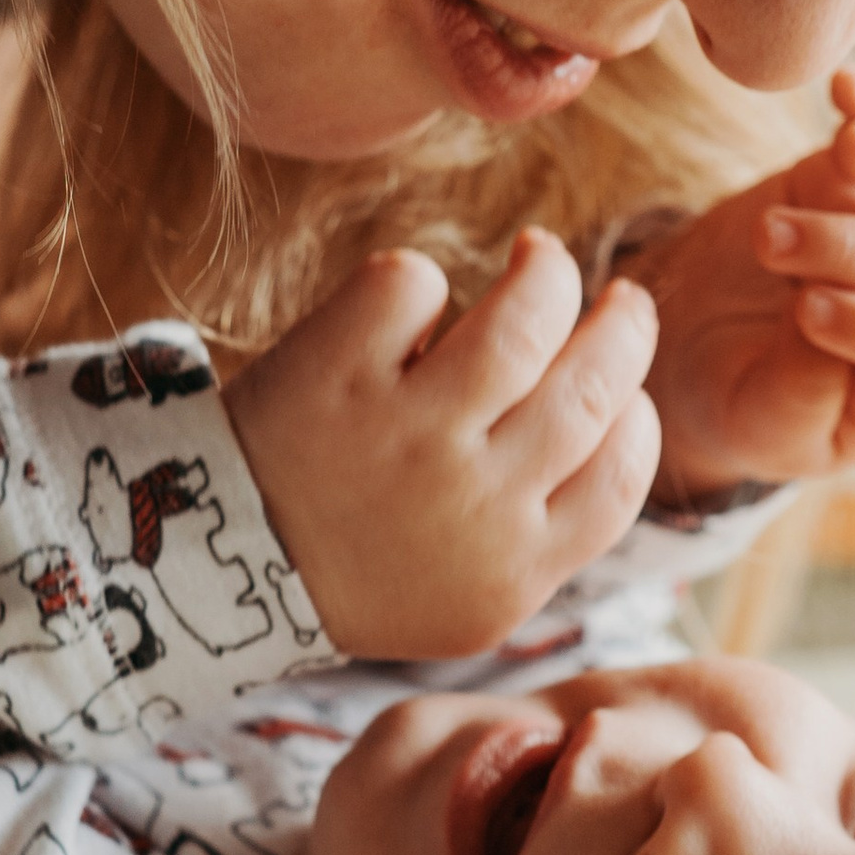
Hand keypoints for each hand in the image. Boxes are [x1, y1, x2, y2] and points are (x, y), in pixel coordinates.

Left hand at [222, 230, 661, 659]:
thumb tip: (620, 426)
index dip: (636, 417)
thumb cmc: (353, 573)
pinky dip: (416, 280)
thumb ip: (541, 536)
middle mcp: (474, 501)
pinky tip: (408, 302)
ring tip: (537, 257)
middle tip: (620, 298)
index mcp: (515, 568)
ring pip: (524, 318)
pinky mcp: (336, 376)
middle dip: (622, 328)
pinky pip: (412, 286)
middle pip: (592, 387)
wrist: (218, 573)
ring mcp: (407, 435)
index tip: (623, 390)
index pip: (623, 476)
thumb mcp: (464, 597)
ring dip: (547, 272)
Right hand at [643, 61, 854, 500]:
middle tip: (771, 240)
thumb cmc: (734, 401)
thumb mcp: (757, 422)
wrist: (697, 349)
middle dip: (852, 249)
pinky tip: (849, 84)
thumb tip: (818, 313)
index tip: (804, 310)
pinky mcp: (852, 177)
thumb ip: (798, 388)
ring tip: (850, 144)